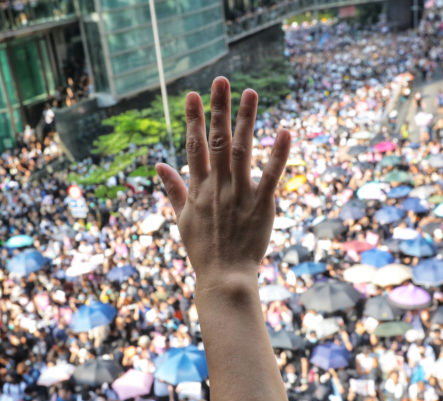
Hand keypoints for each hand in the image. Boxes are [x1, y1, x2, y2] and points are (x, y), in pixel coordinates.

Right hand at [156, 77, 290, 284]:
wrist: (223, 278)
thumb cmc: (203, 249)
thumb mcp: (182, 218)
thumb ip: (173, 189)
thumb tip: (158, 165)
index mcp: (198, 189)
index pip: (193, 147)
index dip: (193, 120)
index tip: (193, 95)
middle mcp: (217, 187)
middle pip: (216, 141)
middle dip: (218, 109)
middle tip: (222, 80)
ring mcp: (239, 195)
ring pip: (241, 151)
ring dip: (245, 121)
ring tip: (250, 93)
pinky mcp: (261, 205)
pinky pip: (270, 176)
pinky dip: (278, 154)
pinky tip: (284, 131)